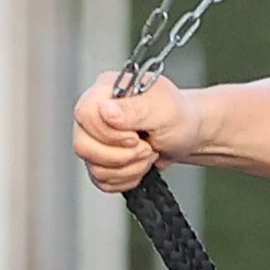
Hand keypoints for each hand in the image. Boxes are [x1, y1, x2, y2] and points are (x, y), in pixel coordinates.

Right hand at [74, 72, 191, 193]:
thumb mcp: (164, 109)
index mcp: (106, 90)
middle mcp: (95, 113)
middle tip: (146, 147)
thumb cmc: (178, 117)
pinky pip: (101, 179)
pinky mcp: (99, 160)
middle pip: (83, 144)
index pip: (84, 113)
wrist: (187, 135)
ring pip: (93, 165)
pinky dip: (126, 178)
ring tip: (147, 153)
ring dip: (128, 167)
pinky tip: (139, 164)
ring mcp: (94, 138)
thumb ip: (135, 109)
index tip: (136, 136)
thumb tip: (105, 109)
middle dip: (121, 155)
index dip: (109, 133)